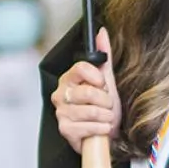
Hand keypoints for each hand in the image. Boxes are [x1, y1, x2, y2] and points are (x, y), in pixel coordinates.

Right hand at [51, 28, 122, 153]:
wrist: (107, 134)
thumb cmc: (104, 108)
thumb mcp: (107, 81)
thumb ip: (104, 56)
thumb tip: (101, 32)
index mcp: (69, 79)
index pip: (80, 68)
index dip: (96, 77)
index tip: (103, 85)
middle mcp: (61, 94)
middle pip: (88, 92)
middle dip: (106, 101)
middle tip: (107, 106)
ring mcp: (61, 113)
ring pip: (91, 111)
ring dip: (106, 116)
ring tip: (106, 118)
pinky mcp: (65, 130)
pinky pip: (89, 126)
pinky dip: (101, 129)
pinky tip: (102, 129)